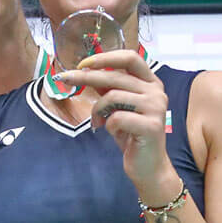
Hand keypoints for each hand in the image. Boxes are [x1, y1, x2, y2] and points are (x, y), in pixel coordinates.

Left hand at [55, 51, 174, 187]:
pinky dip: (107, 124)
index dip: (105, 57)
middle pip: (116, 76)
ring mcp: (156, 108)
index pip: (130, 57)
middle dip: (86, 77)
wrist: (147, 165)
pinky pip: (117, 118)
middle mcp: (157, 92)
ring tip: (97, 121)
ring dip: (97, 109)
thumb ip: (108, 87)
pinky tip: (109, 130)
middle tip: (65, 79)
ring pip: (113, 96)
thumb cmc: (130, 134)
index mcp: (151, 82)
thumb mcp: (117, 106)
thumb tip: (86, 69)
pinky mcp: (151, 126)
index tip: (82, 63)